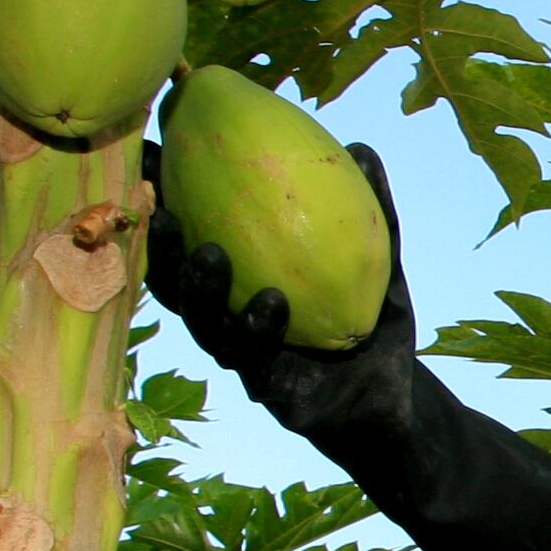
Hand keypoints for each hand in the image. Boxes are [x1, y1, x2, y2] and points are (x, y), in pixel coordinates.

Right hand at [145, 134, 550, 550]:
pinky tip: (270, 301)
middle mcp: (232, 327)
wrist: (400, 403)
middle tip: (159, 207)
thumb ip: (370, 211)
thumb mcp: (377, 260)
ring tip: (209, 254)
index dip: (166, 209)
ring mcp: (249, 365)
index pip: (194, 243)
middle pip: (182, 288)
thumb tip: (359, 147)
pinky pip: (260, 363)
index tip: (151, 162)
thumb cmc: (374, 322)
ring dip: (204, 292)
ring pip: (211, 329)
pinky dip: (262, 330)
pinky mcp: (275, 398)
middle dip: (163, 250)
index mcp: (241, 289)